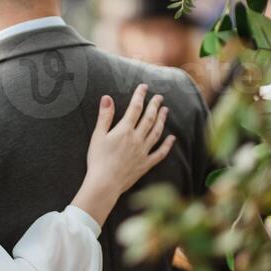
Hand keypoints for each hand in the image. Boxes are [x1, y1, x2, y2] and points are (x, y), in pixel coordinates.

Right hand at [73, 84, 174, 227]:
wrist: (105, 183)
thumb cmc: (98, 160)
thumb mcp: (98, 135)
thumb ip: (104, 116)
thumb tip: (107, 97)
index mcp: (125, 130)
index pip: (135, 108)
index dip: (140, 95)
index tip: (144, 87)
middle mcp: (137, 138)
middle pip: (149, 118)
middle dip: (155, 105)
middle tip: (159, 97)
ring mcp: (143, 151)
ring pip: (156, 132)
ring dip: (162, 120)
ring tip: (165, 111)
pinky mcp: (146, 164)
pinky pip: (160, 153)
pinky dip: (167, 145)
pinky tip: (172, 138)